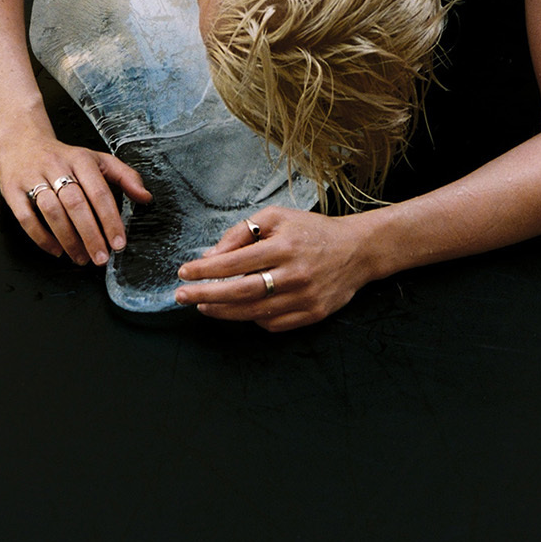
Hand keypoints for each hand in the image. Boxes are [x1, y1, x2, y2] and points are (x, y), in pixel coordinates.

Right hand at [0, 133, 149, 265]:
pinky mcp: (12, 190)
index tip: (118, 243)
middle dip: (91, 235)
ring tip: (81, 257)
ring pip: (51, 212)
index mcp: (81, 159)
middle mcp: (56, 166)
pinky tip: (56, 250)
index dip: (110, 220)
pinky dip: (41, 238)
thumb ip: (125, 177)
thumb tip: (146, 197)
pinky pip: (26, 218)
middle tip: (101, 258)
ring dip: (68, 239)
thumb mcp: (98, 159)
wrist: (22, 142)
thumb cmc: (65, 157)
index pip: (99, 192)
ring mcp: (32, 177)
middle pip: (75, 204)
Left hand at [174, 206, 374, 330]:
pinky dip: (252, 319)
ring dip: (222, 311)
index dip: (205, 270)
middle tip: (182, 296)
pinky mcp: (312, 315)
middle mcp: (294, 274)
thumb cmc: (312, 231)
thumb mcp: (278, 217)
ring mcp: (304, 298)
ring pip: (253, 313)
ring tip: (203, 306)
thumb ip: (242, 232)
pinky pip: (272, 324)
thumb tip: (211, 255)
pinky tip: (240, 310)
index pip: (234, 262)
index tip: (184, 273)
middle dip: (205, 295)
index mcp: (284, 246)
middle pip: (240, 292)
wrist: (357, 250)